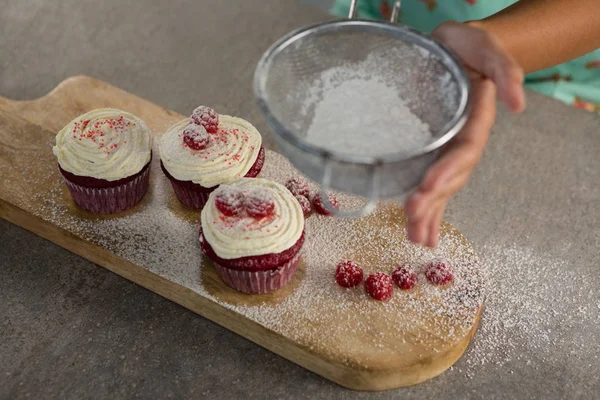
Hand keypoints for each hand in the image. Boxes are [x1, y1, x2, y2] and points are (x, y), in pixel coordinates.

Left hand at [404, 21, 525, 247]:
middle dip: (432, 199)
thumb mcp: (486, 45)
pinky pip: (434, 184)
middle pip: (452, 176)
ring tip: (416, 238)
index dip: (448, 170)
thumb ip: (504, 69)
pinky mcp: (437, 152)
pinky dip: (426, 209)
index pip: (464, 150)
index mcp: (476, 120)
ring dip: (429, 214)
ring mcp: (451, 149)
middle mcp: (465, 140)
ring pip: (442, 188)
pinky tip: (416, 230)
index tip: (429, 187)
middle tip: (412, 215)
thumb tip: (518, 104)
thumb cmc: (468, 45)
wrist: (456, 47)